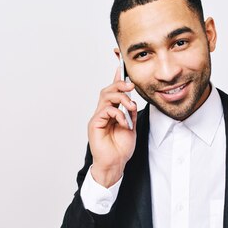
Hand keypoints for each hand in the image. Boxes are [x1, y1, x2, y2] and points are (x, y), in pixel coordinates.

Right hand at [88, 66, 137, 187]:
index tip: (121, 62)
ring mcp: (98, 117)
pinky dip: (118, 113)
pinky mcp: (95, 124)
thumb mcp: (131, 127)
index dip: (117, 76)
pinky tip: (124, 122)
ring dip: (121, 98)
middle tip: (132, 86)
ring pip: (105, 96)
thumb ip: (130, 113)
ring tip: (130, 106)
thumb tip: (133, 99)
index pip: (114, 90)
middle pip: (108, 89)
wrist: (114, 165)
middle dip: (120, 84)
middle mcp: (103, 112)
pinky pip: (106, 110)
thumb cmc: (121, 149)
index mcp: (112, 111)